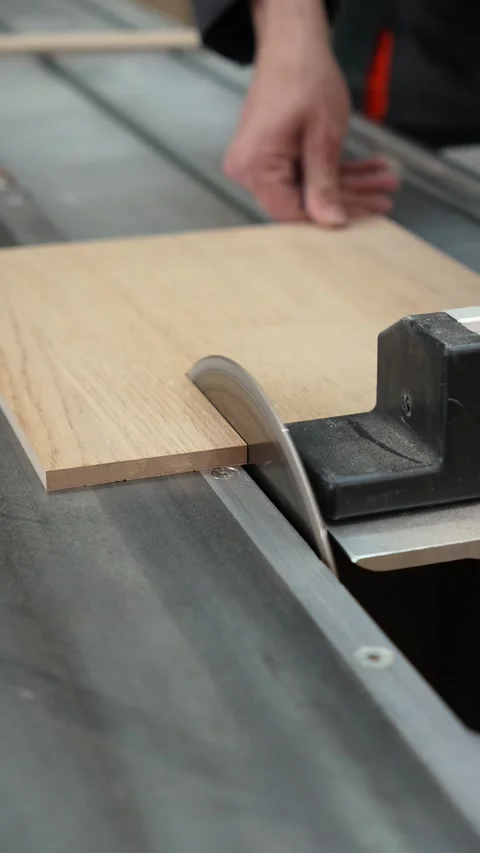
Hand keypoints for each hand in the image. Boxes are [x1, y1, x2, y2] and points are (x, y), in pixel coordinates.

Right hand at [224, 0, 398, 226]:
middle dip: (349, 197)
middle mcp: (248, 171)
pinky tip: (367, 171)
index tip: (365, 213)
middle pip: (302, 201)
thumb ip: (324, 184)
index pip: (292, 212)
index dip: (329, 217)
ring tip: (383, 181)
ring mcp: (258, 165)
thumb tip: (332, 223)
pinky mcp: (271, 157)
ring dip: (348, 184)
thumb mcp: (323, 136)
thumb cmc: (304, 77)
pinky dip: (334, 171)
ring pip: (308, 187)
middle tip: (384, 198)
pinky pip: (303, 173)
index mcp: (256, 167)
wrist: (291, 43)